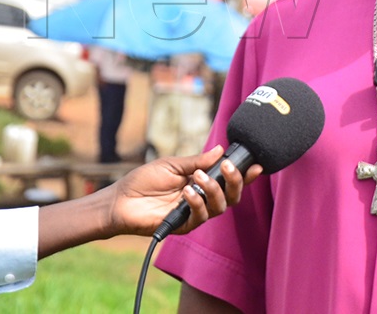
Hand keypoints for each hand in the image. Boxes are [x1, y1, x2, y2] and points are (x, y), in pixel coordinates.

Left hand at [104, 146, 262, 236]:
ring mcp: (194, 213)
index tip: (256, 165)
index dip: (244, 175)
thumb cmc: (144, 181)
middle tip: (226, 167)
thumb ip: (197, 161)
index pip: (228, 180)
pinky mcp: (184, 226)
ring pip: (220, 207)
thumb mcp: (173, 164)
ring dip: (213, 190)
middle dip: (235, 181)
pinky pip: (200, 217)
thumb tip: (220, 149)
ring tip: (197, 178)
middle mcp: (203, 199)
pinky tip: (187, 192)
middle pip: (232, 196)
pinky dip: (197, 203)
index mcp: (202, 182)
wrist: (120, 200)